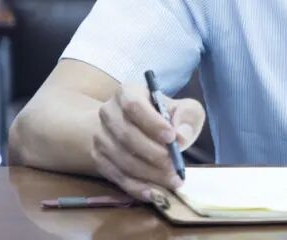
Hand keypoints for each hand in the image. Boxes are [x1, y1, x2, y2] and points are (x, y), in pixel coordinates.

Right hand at [92, 84, 205, 200]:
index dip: (152, 123)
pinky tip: (155, 193)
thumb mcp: (182, 109)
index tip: (172, 137)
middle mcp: (108, 113)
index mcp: (127, 93)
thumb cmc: (164, 116)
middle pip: (127, 136)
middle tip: (176, 166)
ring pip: (122, 159)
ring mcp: (100, 137)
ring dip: (148, 174)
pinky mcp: (99, 159)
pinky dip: (137, 187)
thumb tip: (181, 136)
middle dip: (154, 154)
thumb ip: (187, 116)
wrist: (135, 127)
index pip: (134, 106)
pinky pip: (116, 177)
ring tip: (172, 181)